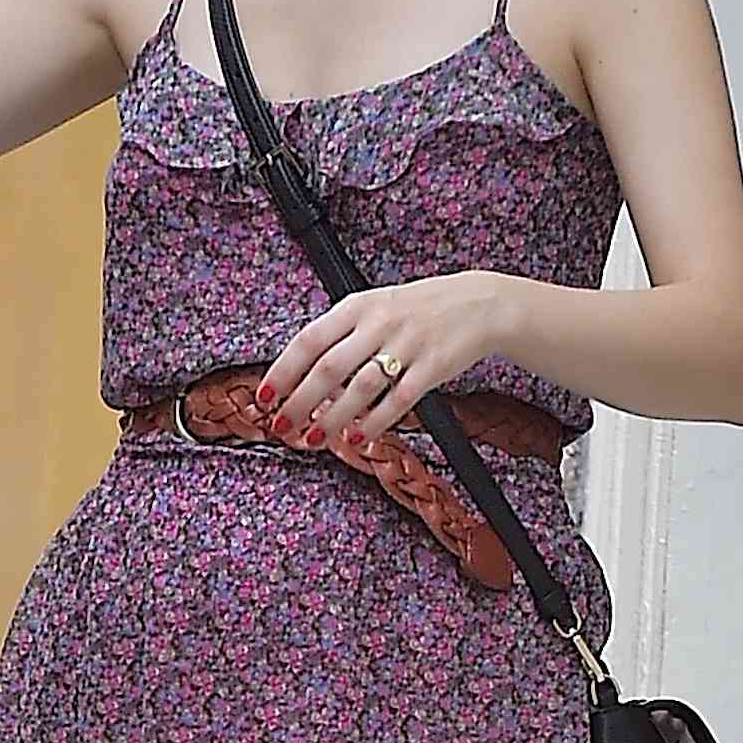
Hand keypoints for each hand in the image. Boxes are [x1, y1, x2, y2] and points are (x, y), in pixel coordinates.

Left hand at [256, 273, 519, 449]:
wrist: (479, 304)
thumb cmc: (417, 309)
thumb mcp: (373, 305)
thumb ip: (339, 333)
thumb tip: (297, 373)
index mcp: (357, 306)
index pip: (308, 340)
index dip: (282, 372)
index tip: (264, 398)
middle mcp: (379, 323)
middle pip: (329, 368)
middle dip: (300, 402)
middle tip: (282, 427)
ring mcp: (408, 344)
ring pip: (361, 388)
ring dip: (333, 418)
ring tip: (314, 438)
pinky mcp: (434, 366)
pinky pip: (399, 400)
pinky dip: (376, 421)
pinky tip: (359, 436)